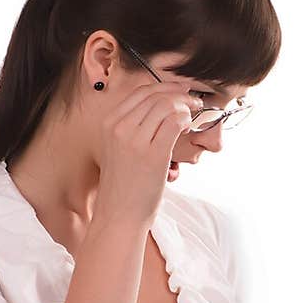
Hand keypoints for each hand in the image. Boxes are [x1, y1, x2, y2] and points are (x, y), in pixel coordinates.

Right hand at [93, 78, 200, 228]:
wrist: (119, 215)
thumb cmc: (124, 186)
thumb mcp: (118, 149)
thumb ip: (133, 127)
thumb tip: (162, 108)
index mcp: (109, 123)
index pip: (141, 92)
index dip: (165, 86)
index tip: (180, 90)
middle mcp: (119, 128)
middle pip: (155, 95)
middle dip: (179, 93)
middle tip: (193, 100)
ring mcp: (135, 140)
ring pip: (166, 105)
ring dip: (185, 106)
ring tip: (194, 114)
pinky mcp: (153, 154)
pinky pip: (174, 122)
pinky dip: (186, 119)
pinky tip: (188, 127)